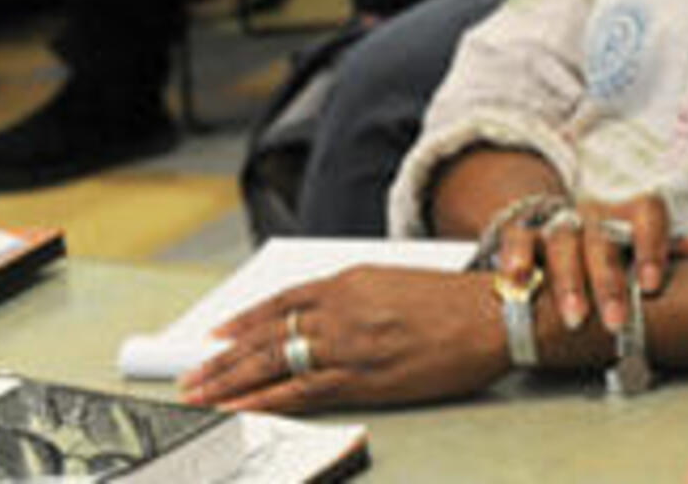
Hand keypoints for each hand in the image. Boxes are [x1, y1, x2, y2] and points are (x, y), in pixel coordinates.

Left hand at [180, 267, 507, 413]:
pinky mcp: (363, 377)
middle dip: (223, 357)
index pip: (283, 301)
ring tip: (200, 394)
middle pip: (268, 334)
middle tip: (191, 374)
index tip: (218, 334)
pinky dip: (264, 400)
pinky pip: (300, 391)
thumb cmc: (459, 302)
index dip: (245, 320)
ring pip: (274, 363)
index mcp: (352, 279)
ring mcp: (350, 344)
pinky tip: (241, 407)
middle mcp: (343, 309)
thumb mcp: (400, 283)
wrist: (496, 316)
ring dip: (230, 380)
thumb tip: (328, 319)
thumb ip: (359, 297)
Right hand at [489, 191, 687, 334]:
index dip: (653, 246)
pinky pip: (516, 239)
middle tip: (616, 322)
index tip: (652, 285)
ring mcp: (557, 222)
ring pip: (562, 243)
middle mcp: (593, 215)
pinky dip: (515, 260)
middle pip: (602, 240)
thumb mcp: (639, 243)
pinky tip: (514, 282)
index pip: (648, 214)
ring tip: (574, 319)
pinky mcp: (522, 232)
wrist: (551, 219)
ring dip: (568, 282)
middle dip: (609, 283)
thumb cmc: (608, 243)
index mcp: (626, 214)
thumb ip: (675, 249)